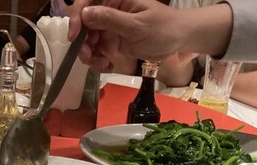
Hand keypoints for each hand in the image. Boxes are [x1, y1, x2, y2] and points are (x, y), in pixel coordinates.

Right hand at [69, 0, 188, 70]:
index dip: (76, 17)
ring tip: (102, 65)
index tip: (74, 37)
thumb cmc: (164, 28)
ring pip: (89, 42)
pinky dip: (100, 62)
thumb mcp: (137, 25)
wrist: (182, 41)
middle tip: (89, 57)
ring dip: (91, 56)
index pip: (87, 2)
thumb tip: (85, 14)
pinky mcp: (114, 43)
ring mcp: (112, 28)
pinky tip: (108, 67)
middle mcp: (110, 12)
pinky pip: (99, 52)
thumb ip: (110, 19)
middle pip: (84, 25)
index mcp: (116, 0)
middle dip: (84, 43)